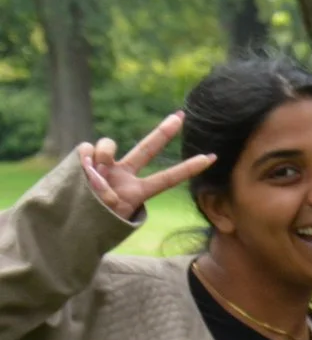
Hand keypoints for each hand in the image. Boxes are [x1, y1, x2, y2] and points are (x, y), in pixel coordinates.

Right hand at [77, 112, 213, 221]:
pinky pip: (86, 148)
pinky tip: (82, 167)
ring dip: (103, 155)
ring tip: (96, 175)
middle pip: (147, 148)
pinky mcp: (85, 161)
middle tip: (182, 115)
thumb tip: (96, 171)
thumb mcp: (109, 217)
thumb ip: (106, 195)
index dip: (189, 168)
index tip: (212, 157)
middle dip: (164, 131)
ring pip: (108, 144)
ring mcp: (106, 166)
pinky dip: (85, 156)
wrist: (72, 223)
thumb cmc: (95, 224)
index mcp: (138, 192)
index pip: (168, 178)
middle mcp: (125, 174)